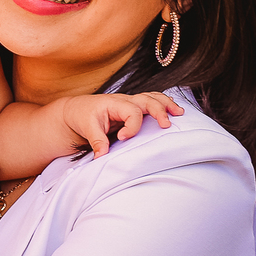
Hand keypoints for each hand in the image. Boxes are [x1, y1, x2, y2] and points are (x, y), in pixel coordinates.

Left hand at [62, 92, 183, 158]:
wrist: (75, 110)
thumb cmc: (81, 115)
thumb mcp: (86, 127)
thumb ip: (96, 141)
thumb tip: (102, 157)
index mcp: (113, 103)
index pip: (131, 111)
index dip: (132, 126)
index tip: (123, 138)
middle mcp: (124, 101)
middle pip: (147, 99)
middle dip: (159, 110)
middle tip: (167, 125)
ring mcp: (130, 103)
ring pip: (152, 98)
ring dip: (166, 104)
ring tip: (179, 113)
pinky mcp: (133, 109)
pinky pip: (150, 102)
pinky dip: (162, 104)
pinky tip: (173, 109)